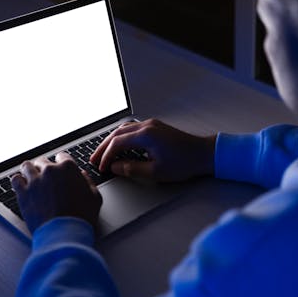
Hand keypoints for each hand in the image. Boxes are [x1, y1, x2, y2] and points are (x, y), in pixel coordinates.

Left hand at [11, 152, 101, 233]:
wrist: (64, 233)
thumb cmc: (81, 217)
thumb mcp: (94, 197)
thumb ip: (88, 182)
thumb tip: (83, 175)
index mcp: (68, 168)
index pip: (62, 156)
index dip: (61, 162)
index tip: (59, 167)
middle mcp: (50, 170)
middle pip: (42, 161)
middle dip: (44, 167)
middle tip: (45, 175)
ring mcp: (35, 181)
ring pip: (26, 166)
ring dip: (29, 170)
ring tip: (30, 176)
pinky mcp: (23, 193)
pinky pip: (15, 179)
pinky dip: (18, 180)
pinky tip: (21, 184)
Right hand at [90, 118, 215, 183]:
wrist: (203, 153)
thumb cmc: (184, 163)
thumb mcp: (156, 172)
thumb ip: (132, 169)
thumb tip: (115, 167)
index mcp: (146, 135)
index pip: (117, 143)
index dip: (106, 156)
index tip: (101, 167)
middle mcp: (147, 126)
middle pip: (117, 133)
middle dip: (104, 146)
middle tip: (94, 158)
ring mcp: (152, 124)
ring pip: (124, 129)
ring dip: (112, 140)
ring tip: (103, 152)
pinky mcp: (156, 127)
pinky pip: (132, 129)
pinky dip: (122, 137)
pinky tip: (120, 145)